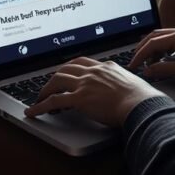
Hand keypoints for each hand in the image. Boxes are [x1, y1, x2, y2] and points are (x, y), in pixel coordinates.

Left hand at [24, 56, 164, 127]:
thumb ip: (121, 82)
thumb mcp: (131, 83)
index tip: (67, 73)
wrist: (141, 105)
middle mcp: (93, 72)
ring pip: (57, 80)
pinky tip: (33, 112)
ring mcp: (85, 83)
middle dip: (55, 77)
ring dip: (45, 89)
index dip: (71, 68)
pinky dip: (40, 106)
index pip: (83, 62)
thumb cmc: (142, 99)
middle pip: (66, 68)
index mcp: (106, 67)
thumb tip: (123, 90)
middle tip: (49, 85)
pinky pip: (54, 101)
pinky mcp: (79, 98)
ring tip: (40, 98)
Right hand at [129, 27, 174, 83]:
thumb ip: (166, 69)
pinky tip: (161, 62)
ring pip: (162, 39)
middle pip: (155, 37)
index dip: (140, 54)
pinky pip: (171, 44)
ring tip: (147, 65)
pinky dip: (162, 52)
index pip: (153, 42)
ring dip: (152, 50)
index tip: (132, 66)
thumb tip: (147, 71)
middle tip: (134, 63)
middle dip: (143, 49)